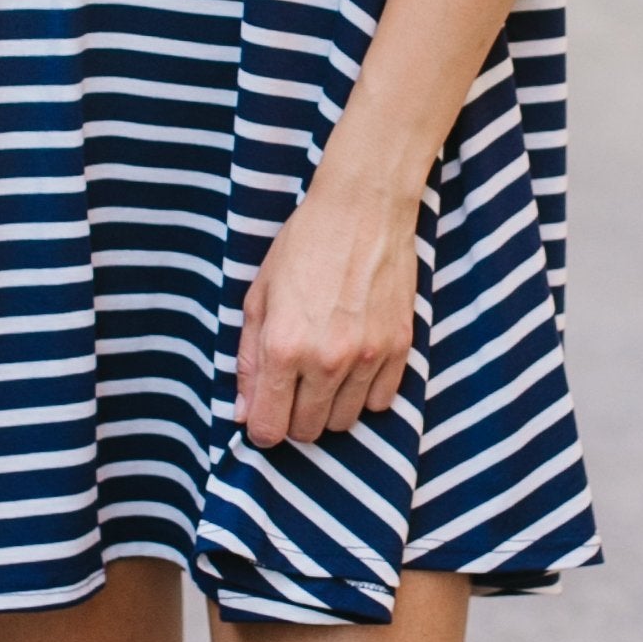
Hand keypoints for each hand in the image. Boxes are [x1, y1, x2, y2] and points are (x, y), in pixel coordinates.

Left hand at [237, 169, 417, 449]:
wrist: (363, 210)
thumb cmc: (303, 246)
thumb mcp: (259, 297)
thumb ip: (248, 360)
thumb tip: (243, 413)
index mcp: (283, 347)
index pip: (269, 429)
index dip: (262, 426)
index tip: (266, 412)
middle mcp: (326, 359)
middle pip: (307, 431)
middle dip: (294, 416)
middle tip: (294, 384)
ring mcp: (367, 356)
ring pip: (345, 422)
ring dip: (329, 407)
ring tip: (324, 371)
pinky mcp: (399, 348)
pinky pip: (380, 402)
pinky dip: (364, 393)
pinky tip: (354, 363)